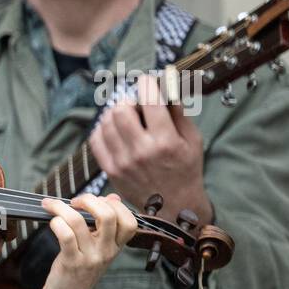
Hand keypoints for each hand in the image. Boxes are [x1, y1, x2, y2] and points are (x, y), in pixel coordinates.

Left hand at [15, 193, 136, 288]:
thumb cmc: (78, 273)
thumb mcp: (96, 250)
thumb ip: (104, 226)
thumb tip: (113, 197)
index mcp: (115, 248)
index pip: (130, 221)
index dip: (115, 205)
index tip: (97, 201)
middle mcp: (106, 252)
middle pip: (110, 215)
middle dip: (90, 200)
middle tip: (74, 202)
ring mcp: (89, 258)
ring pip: (80, 221)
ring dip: (62, 207)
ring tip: (52, 205)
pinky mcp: (71, 263)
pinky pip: (65, 235)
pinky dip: (56, 222)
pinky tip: (51, 221)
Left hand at [88, 74, 213, 224]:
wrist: (173, 207)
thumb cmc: (185, 170)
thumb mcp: (192, 141)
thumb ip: (178, 113)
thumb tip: (167, 86)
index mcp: (166, 141)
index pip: (150, 101)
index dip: (147, 84)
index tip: (147, 81)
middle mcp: (141, 151)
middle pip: (120, 110)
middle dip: (128, 100)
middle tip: (136, 105)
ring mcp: (123, 162)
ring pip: (106, 123)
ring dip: (115, 113)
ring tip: (126, 118)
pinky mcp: (110, 170)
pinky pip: (96, 140)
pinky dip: (103, 129)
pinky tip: (114, 130)